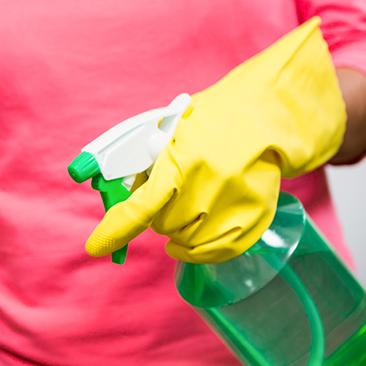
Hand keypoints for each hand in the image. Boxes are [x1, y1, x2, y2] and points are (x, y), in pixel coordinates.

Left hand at [85, 17, 346, 263]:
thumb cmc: (213, 120)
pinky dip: (197, 250)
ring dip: (178, 228)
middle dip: (159, 212)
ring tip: (191, 200)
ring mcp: (233, 204)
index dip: (116, 230)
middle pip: (162, 226)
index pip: (141, 207)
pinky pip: (214, 252)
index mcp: (182, 159)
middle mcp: (208, 186)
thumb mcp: (172, 132)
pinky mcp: (254, 217)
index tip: (96, 246)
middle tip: (173, 191)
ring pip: (185, 241)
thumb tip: (121, 196)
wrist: (269, 113)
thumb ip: (146, 164)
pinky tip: (192, 236)